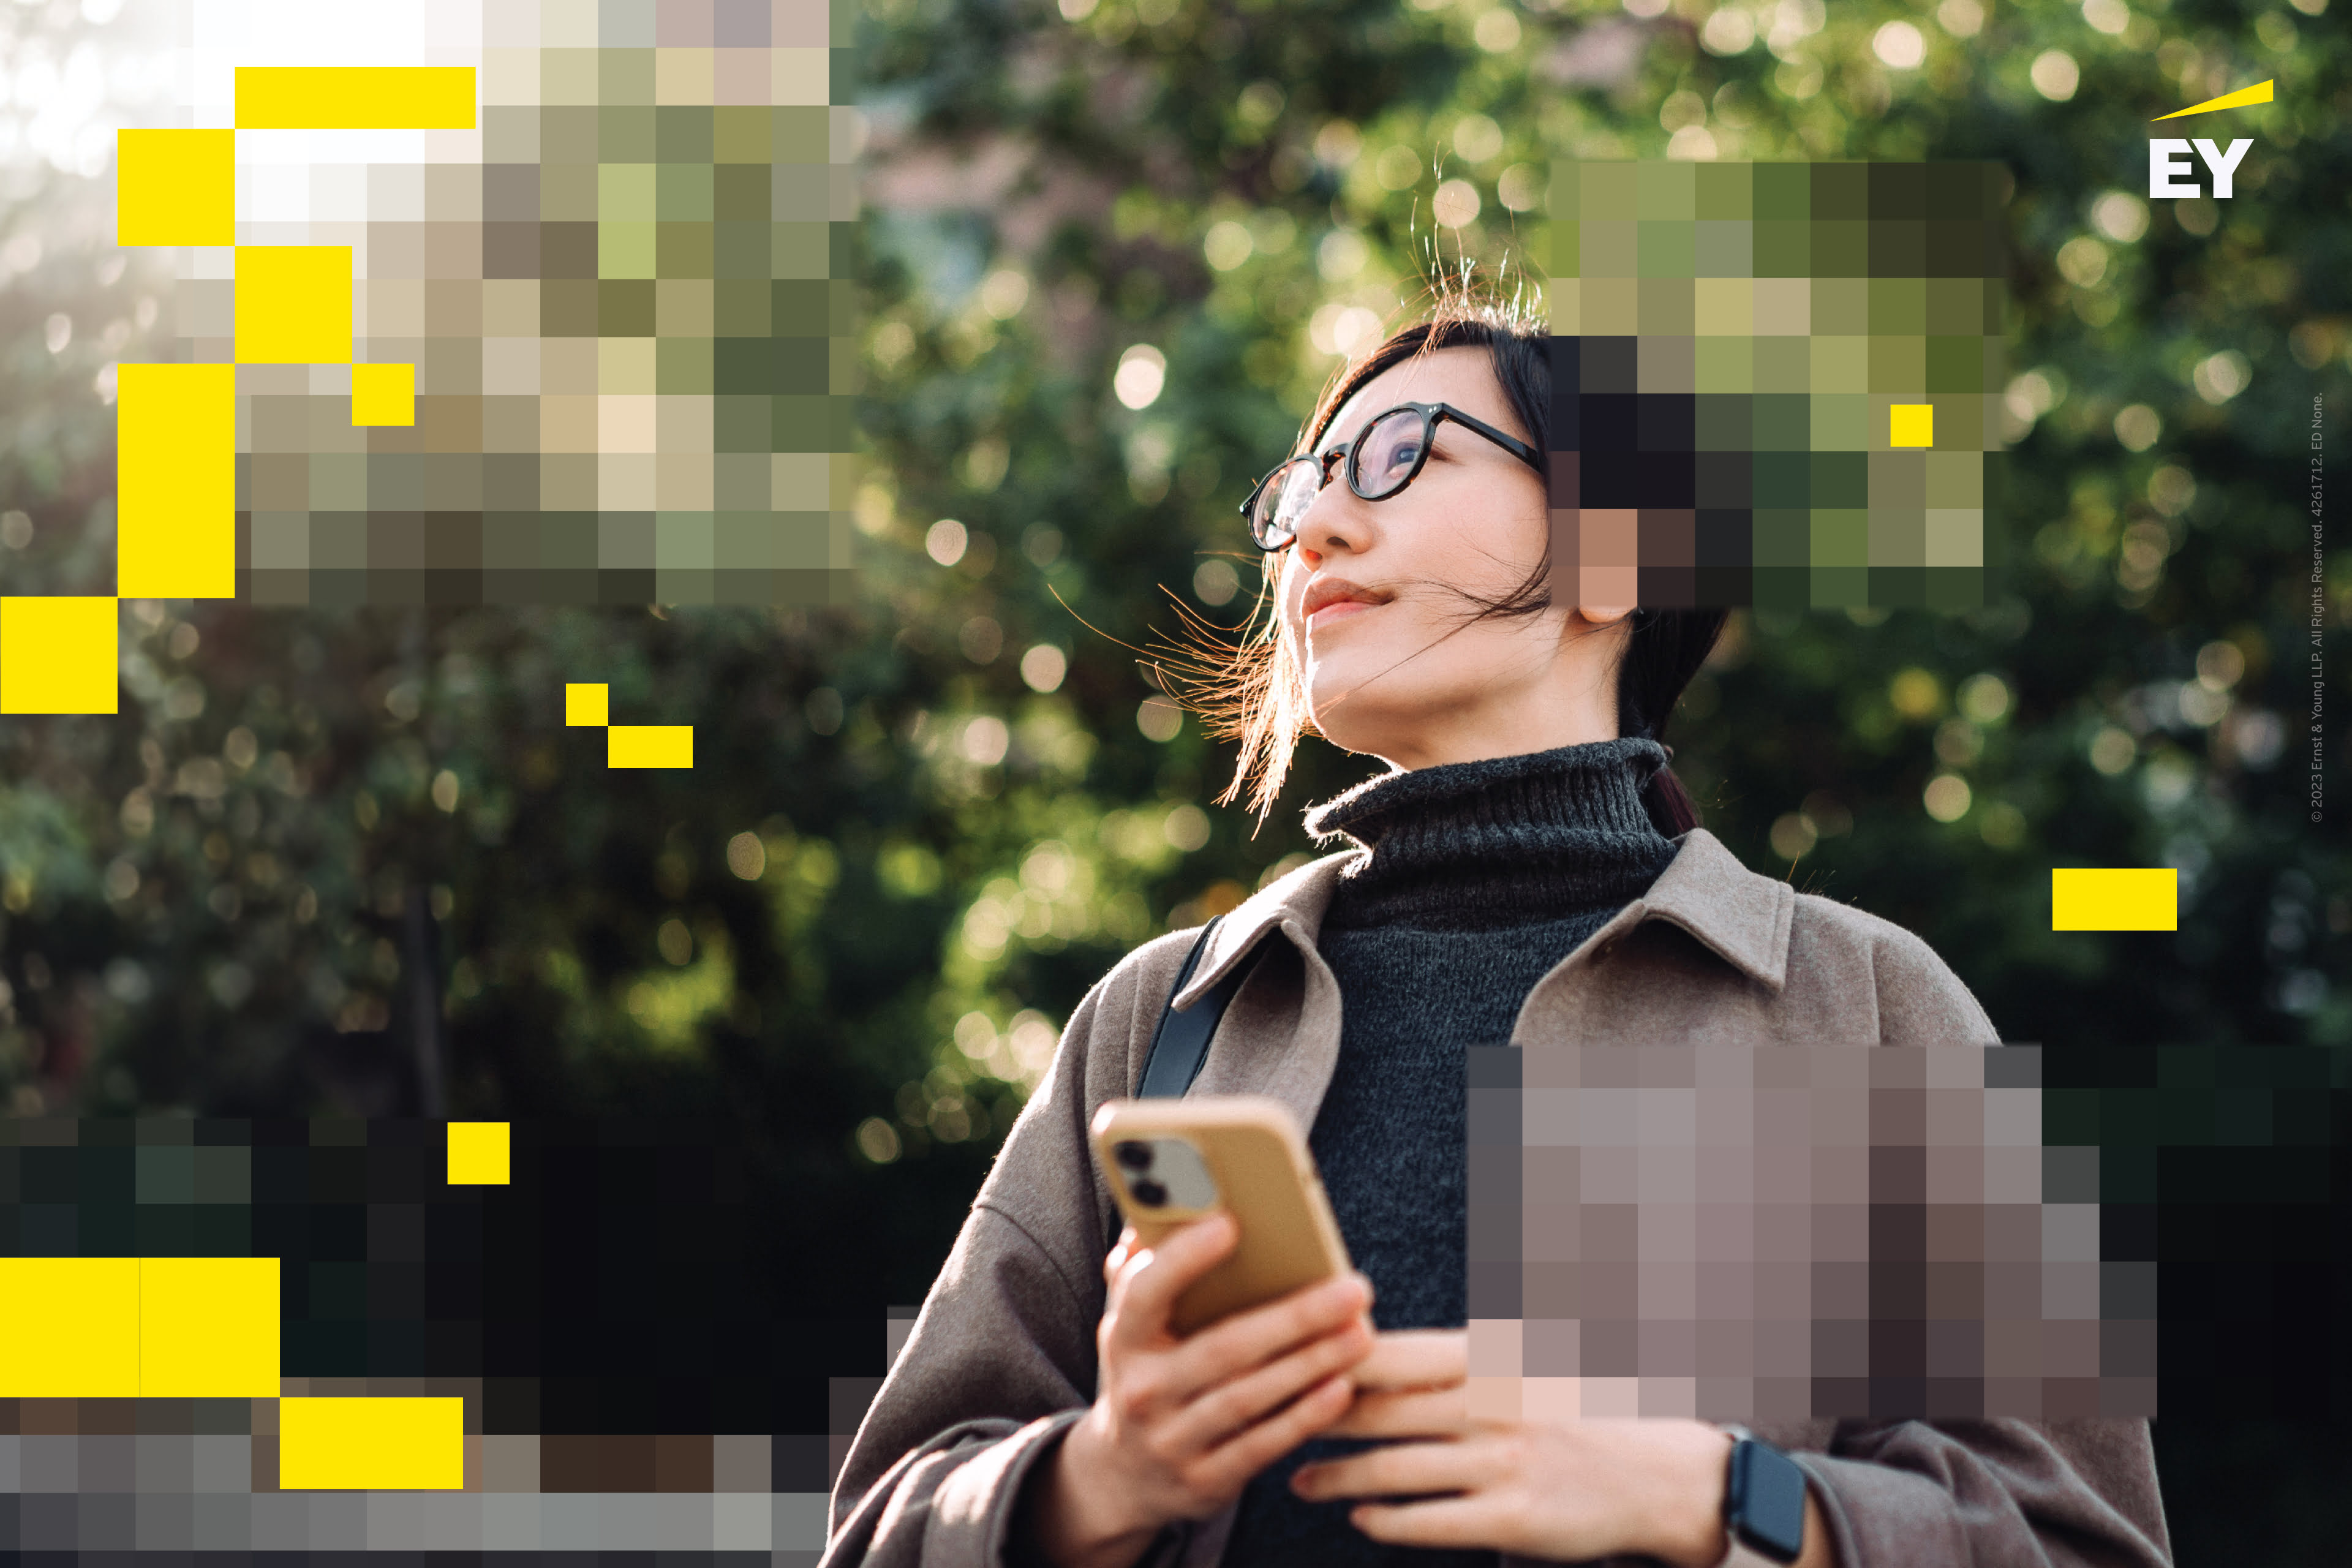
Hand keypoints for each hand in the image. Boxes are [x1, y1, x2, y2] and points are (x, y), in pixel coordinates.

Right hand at [1022, 1213, 1377, 1567]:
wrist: (1120, 1477)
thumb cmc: (1145, 1372)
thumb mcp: (1129, 1325)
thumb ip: (1142, 1270)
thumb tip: (1156, 1210)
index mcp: (1122, 1338)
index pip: (1145, 1293)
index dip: (1184, 1259)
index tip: (1232, 1223)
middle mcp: (1143, 1392)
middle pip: (1223, 1348)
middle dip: (1294, 1317)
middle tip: (1353, 1288)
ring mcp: (1172, 1441)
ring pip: (1250, 1397)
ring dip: (1312, 1363)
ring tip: (1362, 1331)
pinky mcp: (1205, 1481)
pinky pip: (1262, 1445)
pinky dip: (1304, 1417)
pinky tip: (1342, 1387)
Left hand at [1289, 1329, 1755, 1567]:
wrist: (1660, 1475)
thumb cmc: (1582, 1414)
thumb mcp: (1526, 1365)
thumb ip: (1456, 1361)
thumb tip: (1371, 1344)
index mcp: (1491, 1358)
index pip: (1393, 1353)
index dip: (1332, 1356)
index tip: (1284, 1358)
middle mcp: (1491, 1405)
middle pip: (1379, 1410)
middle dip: (1316, 1417)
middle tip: (1269, 1420)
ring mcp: (1501, 1464)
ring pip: (1393, 1469)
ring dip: (1338, 1477)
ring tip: (1300, 1478)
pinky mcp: (1512, 1519)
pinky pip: (1431, 1521)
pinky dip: (1388, 1520)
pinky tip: (1361, 1518)